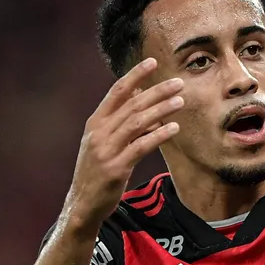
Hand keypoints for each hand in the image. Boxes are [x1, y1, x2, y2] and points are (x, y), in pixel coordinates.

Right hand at [64, 58, 184, 228]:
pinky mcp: (116, 167)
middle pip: (132, 104)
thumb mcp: (105, 140)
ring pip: (137, 123)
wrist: (84, 203)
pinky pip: (141, 146)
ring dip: (161, 109)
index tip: (152, 62)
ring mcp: (106, 150)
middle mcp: (99, 132)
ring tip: (180, 101)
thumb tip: (143, 93)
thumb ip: (122, 118)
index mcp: (96, 123)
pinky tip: (174, 127)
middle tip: (178, 83)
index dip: (135, 75)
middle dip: (157, 91)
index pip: (117, 92)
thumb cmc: (100, 169)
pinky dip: (158, 135)